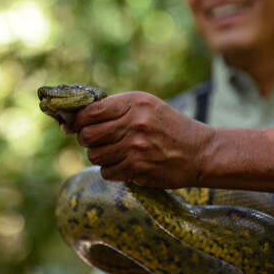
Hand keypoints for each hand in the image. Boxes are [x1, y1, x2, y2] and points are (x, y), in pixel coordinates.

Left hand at [74, 91, 214, 187]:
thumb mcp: (146, 107)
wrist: (199, 152)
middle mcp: (135, 122)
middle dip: (85, 140)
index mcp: (135, 102)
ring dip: (99, 156)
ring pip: (94, 155)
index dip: (77, 121)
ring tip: (113, 153)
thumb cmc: (168, 127)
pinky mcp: (138, 168)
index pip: (90, 111)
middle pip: (88, 134)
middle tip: (93, 141)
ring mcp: (136, 146)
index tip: (75, 126)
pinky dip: (111, 170)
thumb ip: (114, 109)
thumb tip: (73, 121)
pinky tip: (123, 165)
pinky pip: (107, 172)